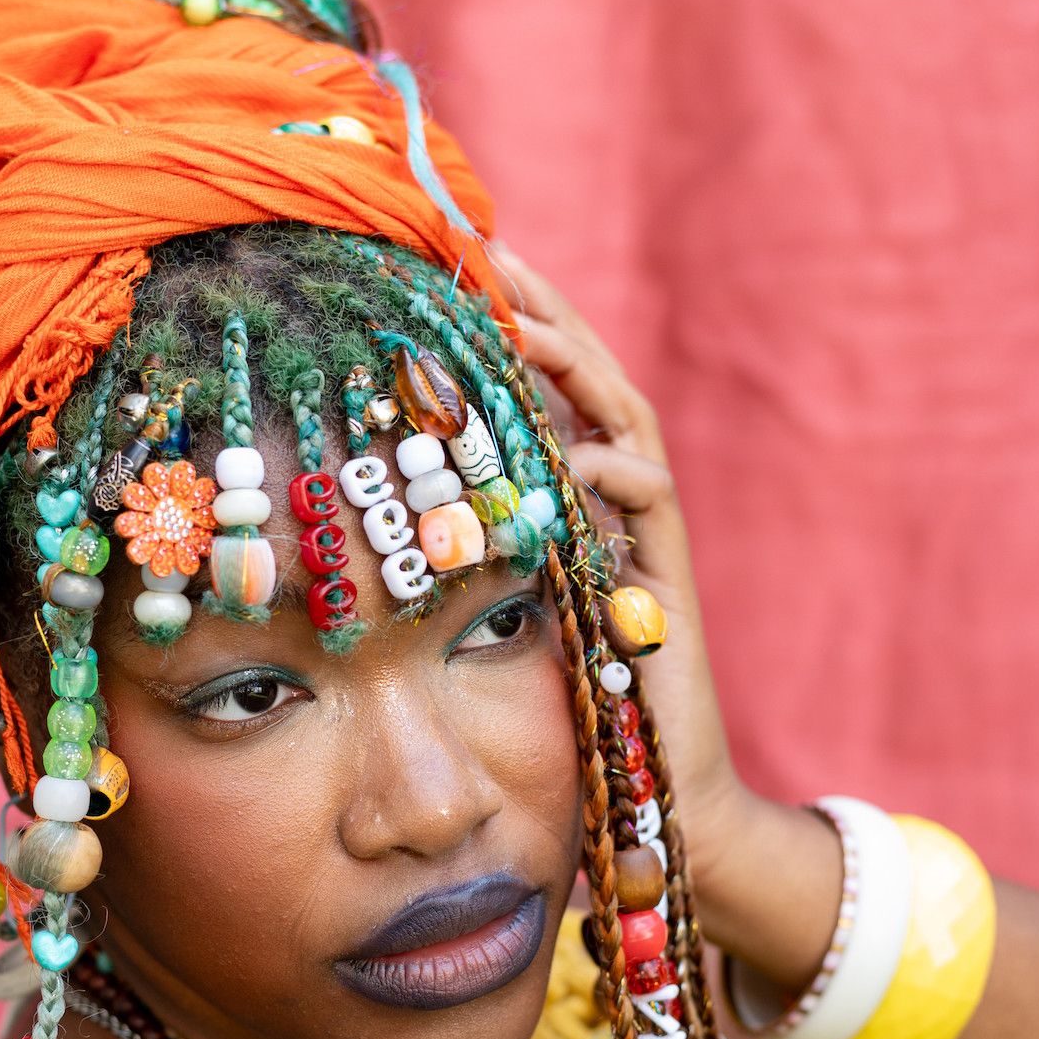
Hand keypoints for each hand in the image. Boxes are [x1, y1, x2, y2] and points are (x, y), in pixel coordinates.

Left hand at [490, 243, 746, 890]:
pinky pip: (648, 505)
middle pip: (589, 378)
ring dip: (573, 367)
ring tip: (522, 324)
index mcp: (577, 495)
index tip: (456, 264)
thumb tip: (372, 500)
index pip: (547, 386)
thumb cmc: (565, 702)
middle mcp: (618, 500)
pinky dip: (610, 470)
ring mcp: (647, 534)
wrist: (654, 787)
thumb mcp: (497, 604)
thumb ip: (467, 543)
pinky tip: (570, 451)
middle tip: (490, 251)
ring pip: (622, 420)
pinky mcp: (666, 578)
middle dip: (541, 312)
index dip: (508, 324)